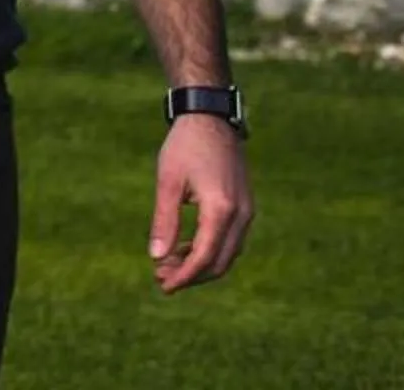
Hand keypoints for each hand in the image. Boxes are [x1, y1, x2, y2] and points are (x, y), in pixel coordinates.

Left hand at [148, 113, 251, 291]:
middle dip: (192, 275)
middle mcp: (241, 215)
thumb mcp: (168, 182)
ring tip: (168, 265)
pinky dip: (210, 250)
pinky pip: (231, 240)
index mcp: (221, 209)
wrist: (210, 118)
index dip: (185, 276)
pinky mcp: (244, 206)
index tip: (163, 285)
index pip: (205, 258)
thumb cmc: (185, 146)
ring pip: (228, 253)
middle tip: (161, 279)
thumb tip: (156, 257)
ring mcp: (246, 211)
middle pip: (220, 262)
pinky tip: (185, 248)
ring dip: (201, 264)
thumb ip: (164, 221)